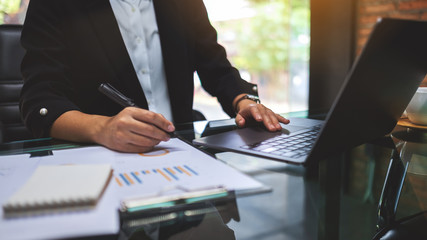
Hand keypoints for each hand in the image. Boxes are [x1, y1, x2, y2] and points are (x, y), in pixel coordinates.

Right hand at [50, 108, 174, 152]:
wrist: (104, 130)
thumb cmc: (121, 121)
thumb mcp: (133, 113)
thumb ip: (149, 116)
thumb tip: (165, 124)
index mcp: (130, 112)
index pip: (151, 117)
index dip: (164, 123)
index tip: (170, 127)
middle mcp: (125, 123)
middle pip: (150, 130)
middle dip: (162, 134)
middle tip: (167, 136)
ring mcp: (123, 135)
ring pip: (146, 141)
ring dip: (156, 141)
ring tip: (158, 140)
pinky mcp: (122, 146)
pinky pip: (141, 148)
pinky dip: (149, 147)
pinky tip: (150, 144)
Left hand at [234, 99, 289, 130]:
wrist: (249, 107)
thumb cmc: (244, 114)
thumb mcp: (239, 116)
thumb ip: (239, 120)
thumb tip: (242, 123)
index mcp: (252, 108)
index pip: (254, 111)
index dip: (257, 115)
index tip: (259, 120)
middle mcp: (260, 108)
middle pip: (265, 115)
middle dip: (269, 122)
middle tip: (272, 129)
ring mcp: (266, 110)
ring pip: (272, 115)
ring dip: (276, 122)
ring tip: (278, 128)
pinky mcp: (271, 113)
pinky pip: (277, 115)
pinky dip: (282, 119)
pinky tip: (287, 122)